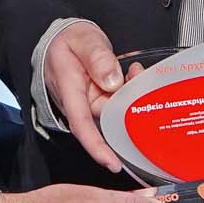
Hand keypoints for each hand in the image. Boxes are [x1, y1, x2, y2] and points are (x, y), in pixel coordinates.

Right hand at [45, 21, 124, 172]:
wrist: (63, 38)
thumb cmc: (68, 40)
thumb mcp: (83, 40)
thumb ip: (98, 57)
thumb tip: (113, 81)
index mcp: (69, 90)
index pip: (81, 125)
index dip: (97, 147)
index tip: (112, 164)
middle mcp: (79, 101)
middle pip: (106, 117)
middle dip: (127, 106)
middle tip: (140, 78)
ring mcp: (89, 101)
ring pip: (115, 107)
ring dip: (131, 94)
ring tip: (137, 72)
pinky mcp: (98, 98)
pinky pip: (117, 100)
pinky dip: (129, 89)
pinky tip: (134, 74)